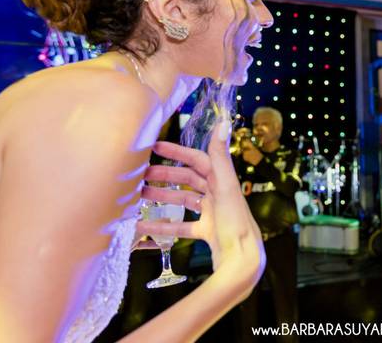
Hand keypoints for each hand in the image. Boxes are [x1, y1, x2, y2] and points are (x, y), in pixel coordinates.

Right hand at [137, 119, 264, 283]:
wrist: (242, 260)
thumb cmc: (235, 222)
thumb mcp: (225, 186)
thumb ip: (220, 156)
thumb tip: (223, 122)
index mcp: (223, 181)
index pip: (198, 159)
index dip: (178, 152)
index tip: (156, 146)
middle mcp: (219, 195)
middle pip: (188, 180)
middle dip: (165, 176)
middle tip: (140, 174)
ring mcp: (213, 214)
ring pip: (183, 202)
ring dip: (162, 198)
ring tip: (138, 196)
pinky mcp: (207, 233)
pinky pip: (181, 226)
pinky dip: (163, 226)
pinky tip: (143, 227)